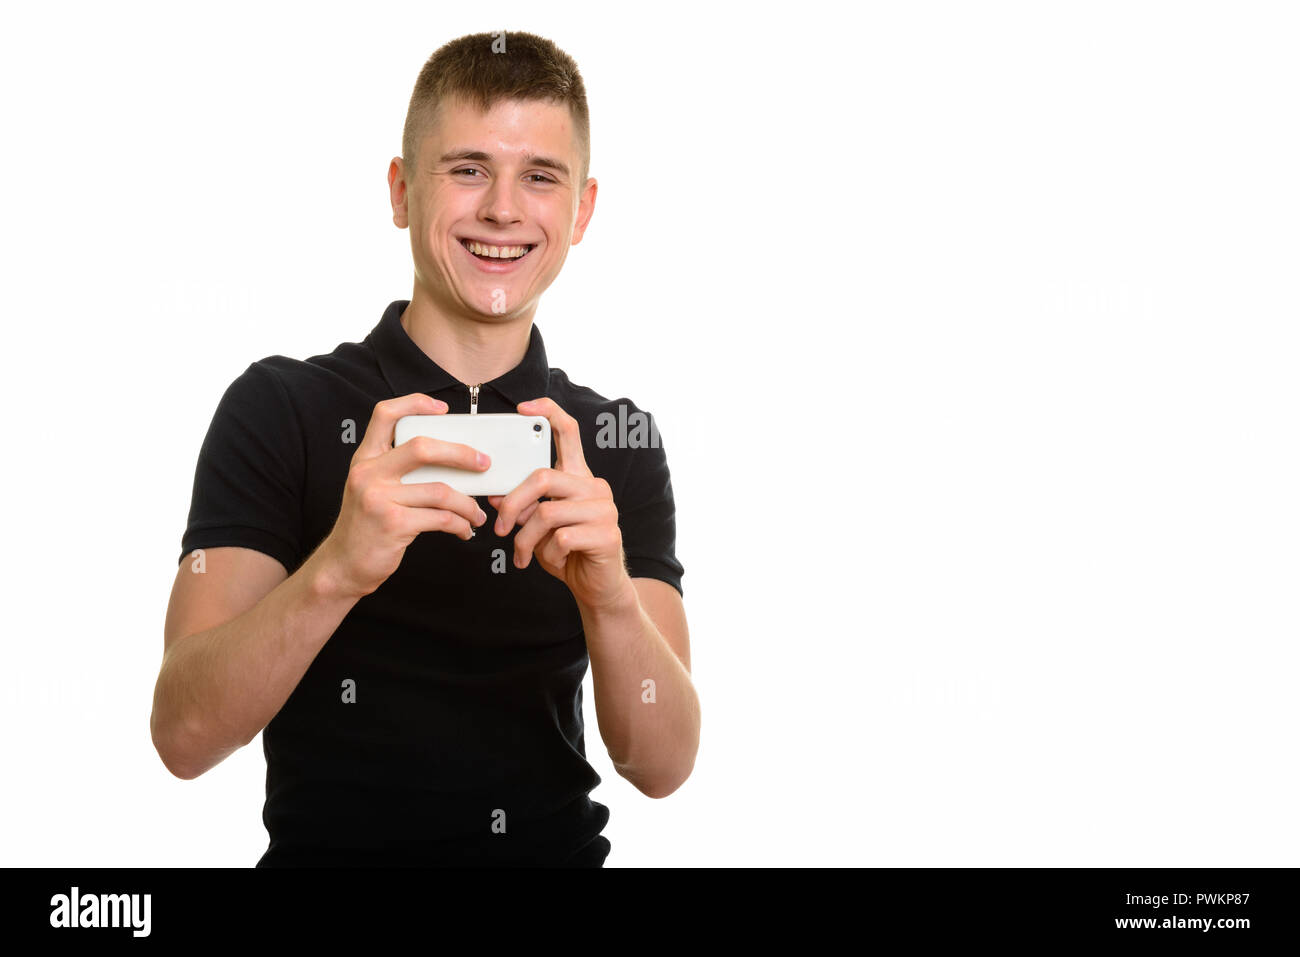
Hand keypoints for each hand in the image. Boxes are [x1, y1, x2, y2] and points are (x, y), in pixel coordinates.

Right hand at [317, 393, 489, 598]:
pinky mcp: (392, 524)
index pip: (385, 415)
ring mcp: (378, 498)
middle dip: (461, 453)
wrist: (342, 566)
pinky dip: (460, 524)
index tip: (443, 409)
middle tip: (483, 464)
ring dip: (467, 503)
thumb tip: (451, 461)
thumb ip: (399, 471)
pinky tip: (465, 529)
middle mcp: (368, 473)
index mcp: (365, 459)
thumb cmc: (367, 526)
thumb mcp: (372, 489)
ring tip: (476, 513)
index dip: (415, 403)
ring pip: (440, 490)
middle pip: (422, 447)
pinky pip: (441, 518)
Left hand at [488, 397, 628, 610]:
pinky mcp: (608, 534)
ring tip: (521, 555)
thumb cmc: (568, 552)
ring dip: (525, 539)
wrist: (598, 587)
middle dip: (512, 504)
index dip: (547, 412)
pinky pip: (561, 538)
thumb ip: (523, 507)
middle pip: (542, 476)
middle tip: (500, 528)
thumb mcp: (538, 527)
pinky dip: (546, 554)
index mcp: (578, 477)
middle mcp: (594, 486)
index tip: (522, 408)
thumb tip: (494, 496)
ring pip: (547, 512)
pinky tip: (552, 561)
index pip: (568, 432)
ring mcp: (604, 509)